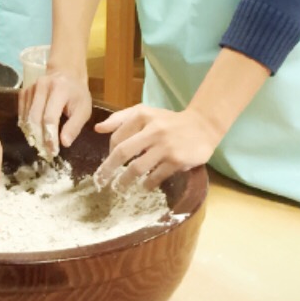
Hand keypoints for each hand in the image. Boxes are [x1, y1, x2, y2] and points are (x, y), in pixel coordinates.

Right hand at [18, 66, 91, 157]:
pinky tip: (32, 134)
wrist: (66, 73)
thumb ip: (74, 126)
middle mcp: (43, 86)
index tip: (53, 151)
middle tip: (45, 152)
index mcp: (60, 89)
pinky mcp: (24, 91)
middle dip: (39, 138)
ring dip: (32, 134)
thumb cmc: (77, 94)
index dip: (50, 136)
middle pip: (35, 118)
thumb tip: (64, 143)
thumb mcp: (83, 110)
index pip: (50, 117)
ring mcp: (31, 87)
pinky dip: (26, 126)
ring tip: (40, 146)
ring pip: (27, 116)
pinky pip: (22, 112)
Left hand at [93, 105, 216, 189]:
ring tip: (120, 188)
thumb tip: (97, 129)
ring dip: (125, 180)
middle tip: (100, 181)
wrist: (202, 126)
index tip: (109, 163)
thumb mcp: (145, 113)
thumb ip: (120, 118)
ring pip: (138, 167)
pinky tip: (144, 186)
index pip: (117, 137)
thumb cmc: (168, 121)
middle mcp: (153, 130)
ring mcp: (165, 146)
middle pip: (123, 152)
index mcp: (142, 116)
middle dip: (108, 169)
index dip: (109, 152)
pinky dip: (147, 183)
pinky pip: (156, 176)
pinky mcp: (176, 160)